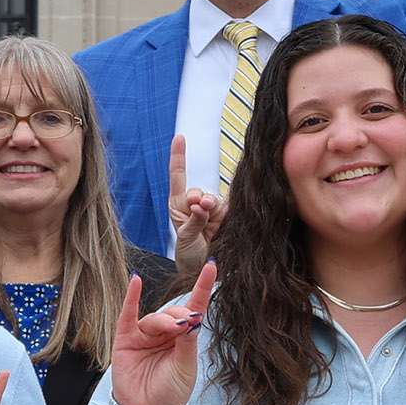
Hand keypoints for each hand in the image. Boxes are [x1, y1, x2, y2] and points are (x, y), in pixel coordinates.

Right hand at [108, 261, 214, 404]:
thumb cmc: (170, 391)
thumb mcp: (185, 368)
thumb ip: (187, 342)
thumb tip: (193, 317)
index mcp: (184, 338)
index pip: (195, 307)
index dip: (203, 287)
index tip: (212, 266)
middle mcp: (164, 333)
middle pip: (174, 312)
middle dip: (180, 316)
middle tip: (186, 325)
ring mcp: (144, 335)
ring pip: (154, 318)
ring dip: (164, 320)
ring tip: (172, 329)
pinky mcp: (126, 339)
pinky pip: (128, 315)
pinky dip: (131, 298)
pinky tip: (135, 281)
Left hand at [167, 134, 220, 270]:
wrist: (202, 267)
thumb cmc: (188, 253)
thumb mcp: (186, 237)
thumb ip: (193, 220)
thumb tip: (200, 204)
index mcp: (178, 205)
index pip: (178, 175)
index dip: (179, 156)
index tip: (180, 137)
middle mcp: (193, 204)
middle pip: (198, 190)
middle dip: (199, 200)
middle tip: (200, 211)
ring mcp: (210, 209)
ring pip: (213, 199)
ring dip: (212, 208)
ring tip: (209, 224)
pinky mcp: (225, 215)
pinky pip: (227, 206)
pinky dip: (223, 210)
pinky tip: (220, 219)